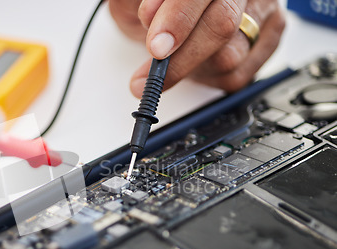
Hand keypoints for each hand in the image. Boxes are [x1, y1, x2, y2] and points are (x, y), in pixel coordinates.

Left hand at [109, 0, 284, 95]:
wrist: (170, 9)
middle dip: (181, 58)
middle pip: (222, 25)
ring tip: (170, 64)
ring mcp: (263, 9)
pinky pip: (237, 75)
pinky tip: (195, 64)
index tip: (157, 48)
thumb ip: (141, 1)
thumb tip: (150, 15)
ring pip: (229, 56)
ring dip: (191, 69)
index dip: (178, 20)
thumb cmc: (156, 3)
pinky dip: (208, 78)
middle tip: (153, 75)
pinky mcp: (270, 36)